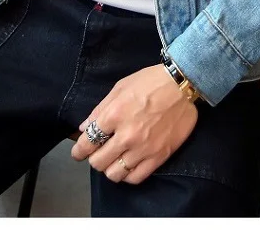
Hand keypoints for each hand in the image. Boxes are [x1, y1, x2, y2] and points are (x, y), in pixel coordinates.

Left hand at [71, 64, 198, 184]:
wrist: (182, 86)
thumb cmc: (150, 81)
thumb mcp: (120, 87)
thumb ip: (100, 108)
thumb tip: (84, 127)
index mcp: (114, 115)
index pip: (88, 142)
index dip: (78, 151)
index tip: (77, 153)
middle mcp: (126, 135)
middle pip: (98, 161)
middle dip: (93, 158)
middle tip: (97, 153)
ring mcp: (143, 148)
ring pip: (114, 174)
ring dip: (109, 168)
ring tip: (112, 160)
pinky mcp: (158, 156)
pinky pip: (135, 177)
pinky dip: (127, 175)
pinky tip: (127, 166)